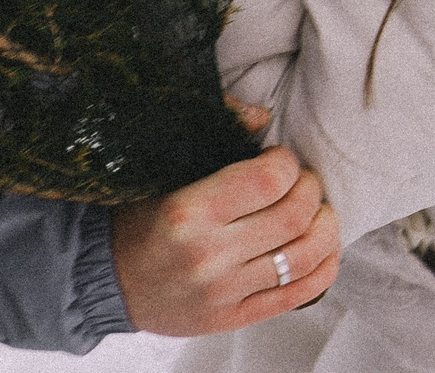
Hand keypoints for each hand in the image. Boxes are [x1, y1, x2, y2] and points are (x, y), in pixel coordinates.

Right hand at [110, 117, 340, 335]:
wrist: (109, 281)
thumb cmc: (141, 219)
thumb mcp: (166, 170)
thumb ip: (216, 137)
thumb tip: (262, 116)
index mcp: (190, 211)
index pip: (269, 179)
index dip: (287, 162)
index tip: (280, 159)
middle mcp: (209, 254)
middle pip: (294, 216)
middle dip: (311, 189)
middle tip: (304, 182)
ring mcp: (224, 292)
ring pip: (304, 256)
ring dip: (325, 227)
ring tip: (319, 212)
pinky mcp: (234, 318)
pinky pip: (297, 296)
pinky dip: (324, 269)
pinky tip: (326, 250)